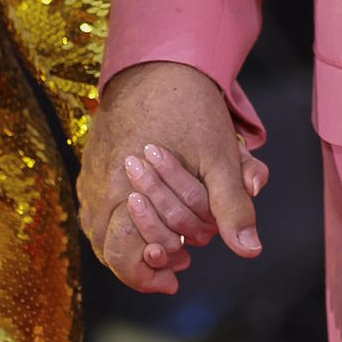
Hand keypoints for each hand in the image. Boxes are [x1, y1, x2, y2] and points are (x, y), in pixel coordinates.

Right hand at [78, 61, 267, 294]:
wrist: (161, 60)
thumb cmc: (191, 108)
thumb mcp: (221, 159)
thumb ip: (232, 208)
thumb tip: (250, 250)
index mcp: (124, 192)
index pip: (122, 257)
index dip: (148, 278)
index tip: (175, 282)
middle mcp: (99, 188)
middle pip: (107, 248)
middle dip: (143, 262)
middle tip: (177, 262)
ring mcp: (91, 174)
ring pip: (99, 229)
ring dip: (131, 241)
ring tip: (165, 243)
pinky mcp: (92, 160)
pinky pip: (95, 205)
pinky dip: (119, 219)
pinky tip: (145, 216)